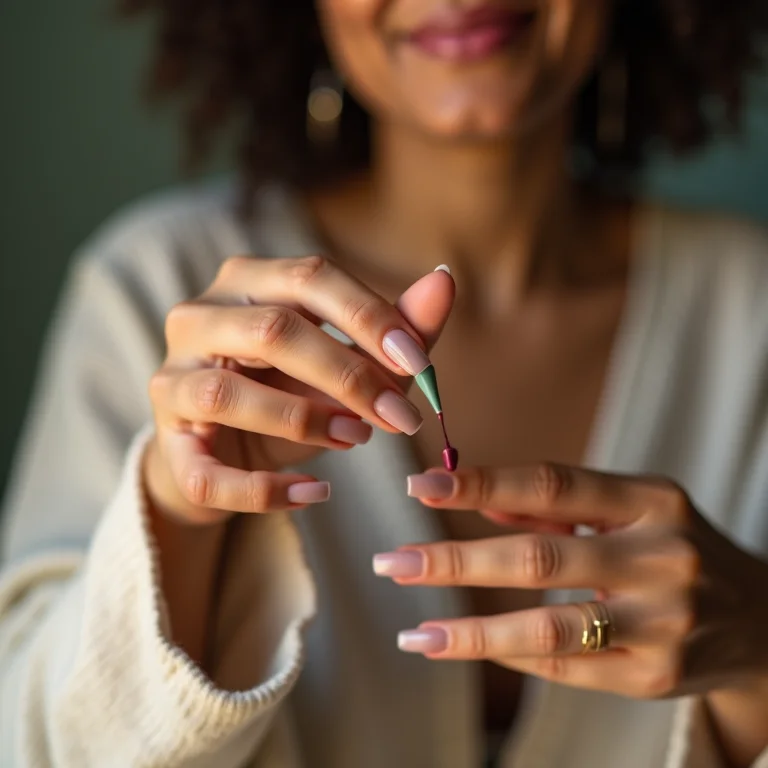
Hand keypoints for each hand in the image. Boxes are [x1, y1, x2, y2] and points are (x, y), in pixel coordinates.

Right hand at [145, 255, 454, 524]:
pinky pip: (206, 473)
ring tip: (358, 440)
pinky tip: (313, 494)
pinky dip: (264, 490)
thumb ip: (393, 327)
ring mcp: (171, 381)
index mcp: (246, 281)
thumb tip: (445, 281)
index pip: (311, 278)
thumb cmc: (287, 394)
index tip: (421, 363)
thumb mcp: (344, 360)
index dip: (370, 318)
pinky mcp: (167, 446)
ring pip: (228, 395)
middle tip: (403, 417)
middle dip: (348, 375)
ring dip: (305, 421)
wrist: (221, 452)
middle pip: (273, 331)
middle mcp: (198, 319)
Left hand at [374, 464, 767, 700]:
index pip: (552, 484)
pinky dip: (508, 655)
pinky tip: (462, 646)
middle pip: (538, 558)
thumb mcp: (637, 509)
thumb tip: (484, 503)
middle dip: (455, 561)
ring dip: (470, 632)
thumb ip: (564, 506)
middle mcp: (661, 557)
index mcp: (652, 500)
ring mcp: (662, 622)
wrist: (760, 621)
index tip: (421, 487)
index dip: (482, 484)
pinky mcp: (655, 676)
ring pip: (546, 626)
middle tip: (393, 563)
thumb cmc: (677, 548)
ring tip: (414, 633)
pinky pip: (565, 666)